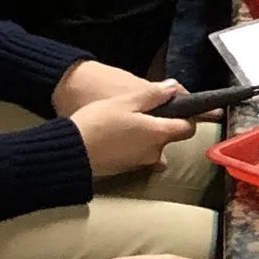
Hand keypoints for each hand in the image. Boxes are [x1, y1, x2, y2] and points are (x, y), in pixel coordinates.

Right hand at [70, 80, 192, 179]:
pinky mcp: (126, 169)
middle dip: (163, 125)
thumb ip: (153, 95)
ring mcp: (140, 163)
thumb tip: (172, 89)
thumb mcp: (126, 101)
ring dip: (147, 137)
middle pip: (170, 138)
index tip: (177, 107)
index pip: (188, 128)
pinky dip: (134, 146)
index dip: (186, 117)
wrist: (71, 150)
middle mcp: (154, 152)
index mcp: (158, 133)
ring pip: (153, 148)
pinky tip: (118, 136)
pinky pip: (138, 155)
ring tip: (129, 122)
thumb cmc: (98, 123)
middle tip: (146, 111)